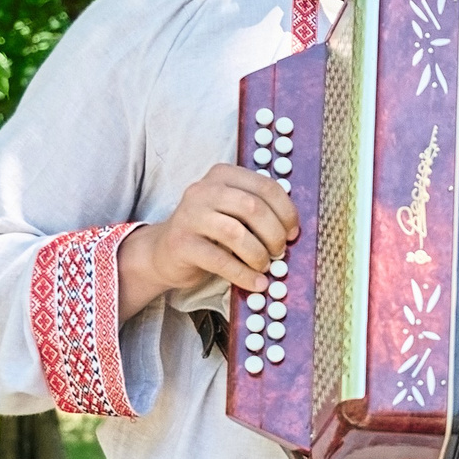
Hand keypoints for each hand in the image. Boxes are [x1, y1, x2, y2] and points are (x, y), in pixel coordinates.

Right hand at [118, 165, 298, 306]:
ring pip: (236, 232)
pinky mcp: (181, 243)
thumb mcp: (234, 213)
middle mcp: (203, 190)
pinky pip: (220, 260)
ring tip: (265, 266)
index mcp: (223, 176)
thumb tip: (293, 231)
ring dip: (259, 254)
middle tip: (279, 252)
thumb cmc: (211, 233)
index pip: (265, 186)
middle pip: (252, 207)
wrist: (165, 252)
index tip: (293, 232)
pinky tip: (255, 283)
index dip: (286, 211)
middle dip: (274, 234)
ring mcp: (189, 215)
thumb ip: (259, 211)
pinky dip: (243, 274)